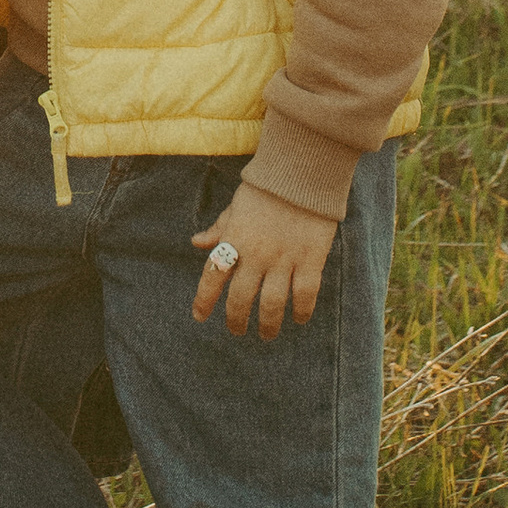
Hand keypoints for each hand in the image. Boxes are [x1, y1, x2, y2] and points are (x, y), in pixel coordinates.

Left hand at [191, 177, 336, 339]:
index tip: (199, 317)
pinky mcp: (310, 259)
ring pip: (272, 305)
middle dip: (236, 320)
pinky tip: (299, 318)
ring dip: (268, 325)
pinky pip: (305, 294)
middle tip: (237, 331)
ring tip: (267, 334)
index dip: (204, 300)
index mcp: (234, 240)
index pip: (212, 276)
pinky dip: (302, 311)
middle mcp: (256, 254)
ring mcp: (284, 259)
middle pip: (241, 299)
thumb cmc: (266, 189)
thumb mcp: (235, 207)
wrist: (302, 174)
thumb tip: (196, 243)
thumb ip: (219, 229)